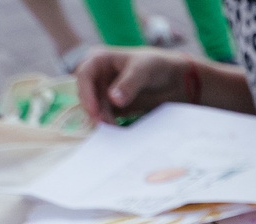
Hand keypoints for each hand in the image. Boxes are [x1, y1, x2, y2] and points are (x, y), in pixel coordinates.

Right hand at [76, 48, 194, 124]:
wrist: (171, 78)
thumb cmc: (155, 65)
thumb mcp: (142, 70)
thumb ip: (128, 84)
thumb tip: (114, 100)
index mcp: (99, 59)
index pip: (84, 75)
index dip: (86, 93)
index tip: (94, 111)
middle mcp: (97, 75)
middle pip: (86, 94)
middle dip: (93, 110)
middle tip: (103, 125)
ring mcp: (103, 91)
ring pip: (96, 107)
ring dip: (102, 119)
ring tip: (113, 130)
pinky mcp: (112, 105)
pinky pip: (106, 115)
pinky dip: (109, 123)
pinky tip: (116, 131)